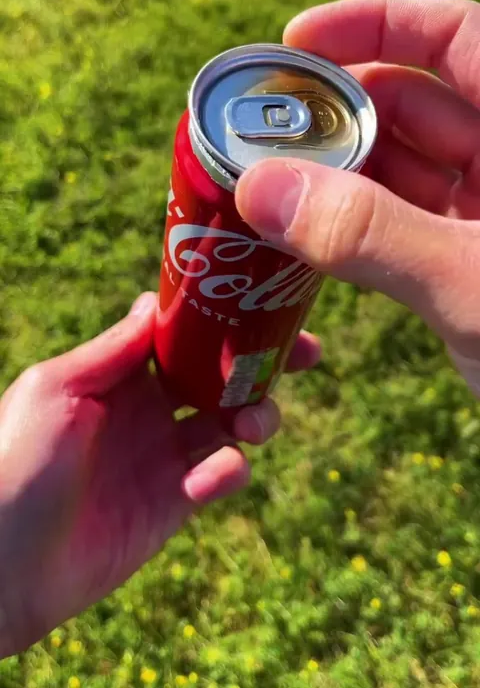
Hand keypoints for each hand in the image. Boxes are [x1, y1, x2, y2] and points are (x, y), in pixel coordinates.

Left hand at [0, 292, 318, 656]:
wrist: (2, 567)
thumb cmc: (13, 463)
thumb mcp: (58, 390)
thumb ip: (113, 351)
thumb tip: (156, 303)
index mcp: (118, 372)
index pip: (182, 333)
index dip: (223, 317)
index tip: (264, 303)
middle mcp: (146, 407)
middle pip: (219, 373)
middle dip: (262, 361)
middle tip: (306, 352)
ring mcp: (162, 454)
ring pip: (230, 421)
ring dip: (256, 414)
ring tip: (255, 423)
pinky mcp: (173, 502)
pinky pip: (219, 476)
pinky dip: (227, 471)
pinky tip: (208, 479)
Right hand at [236, 0, 479, 395]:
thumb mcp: (477, 287)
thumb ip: (372, 235)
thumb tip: (261, 186)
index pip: (458, 38)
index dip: (374, 25)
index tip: (294, 41)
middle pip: (417, 103)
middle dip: (336, 112)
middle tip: (260, 135)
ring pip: (405, 169)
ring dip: (337, 175)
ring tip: (266, 189)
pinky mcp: (475, 263)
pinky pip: (405, 224)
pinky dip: (356, 225)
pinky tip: (307, 236)